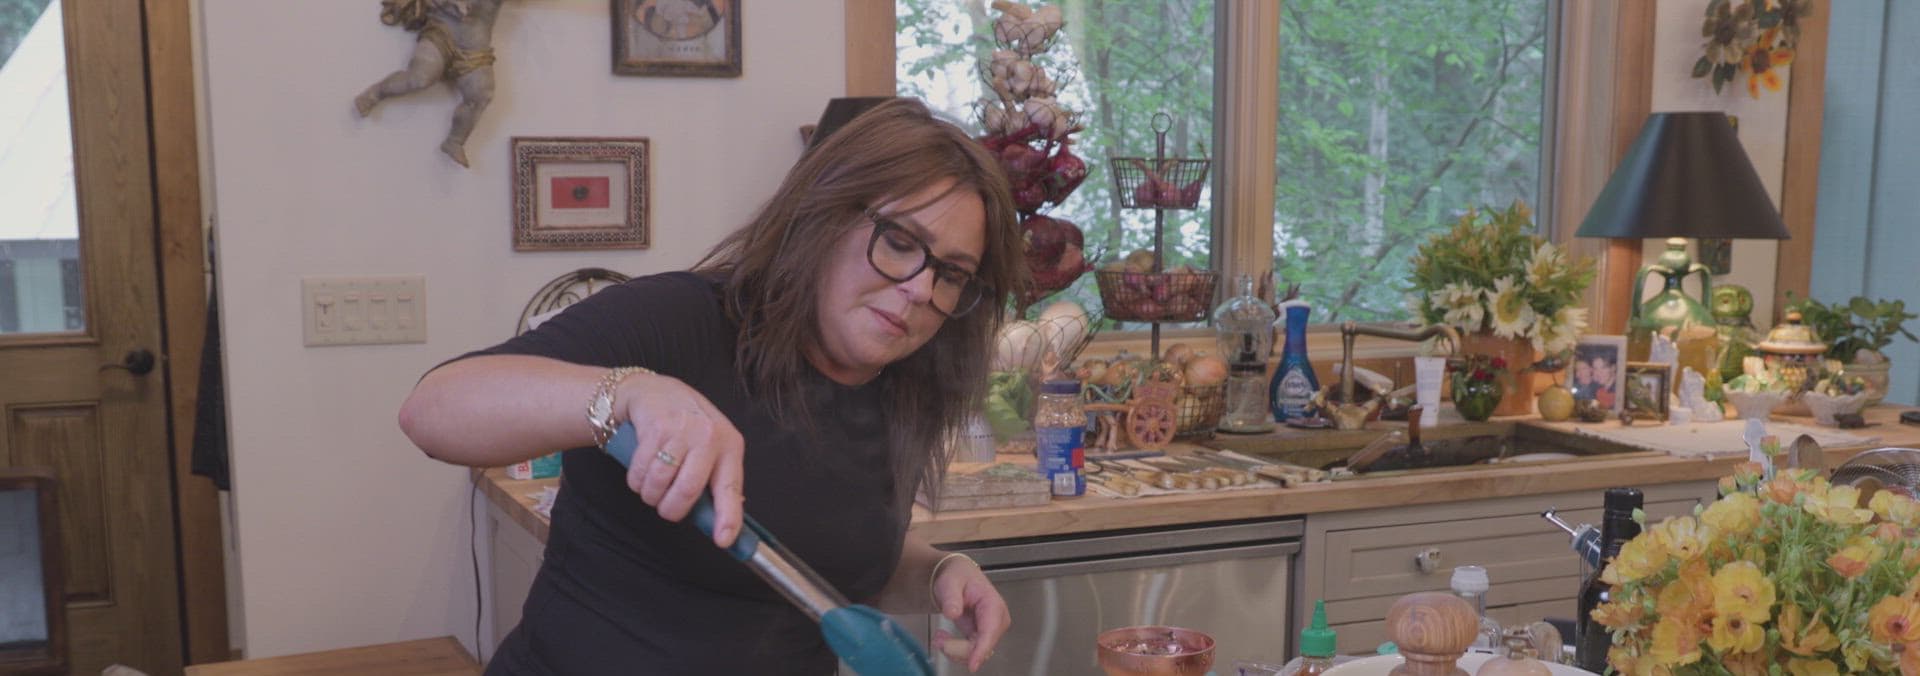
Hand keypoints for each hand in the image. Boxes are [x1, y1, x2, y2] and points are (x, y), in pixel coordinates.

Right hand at [616, 372, 745, 547]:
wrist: (655, 392)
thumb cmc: (686, 427)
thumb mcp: (711, 446)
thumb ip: (715, 478)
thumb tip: (721, 521)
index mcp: (730, 446)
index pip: (731, 488)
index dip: (728, 517)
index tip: (723, 540)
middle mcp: (709, 437)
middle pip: (687, 491)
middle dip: (671, 509)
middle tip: (666, 509)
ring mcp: (682, 430)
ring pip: (659, 483)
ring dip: (649, 495)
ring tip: (651, 487)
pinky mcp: (656, 426)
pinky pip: (640, 470)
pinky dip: (636, 480)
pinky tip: (640, 470)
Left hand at [932, 557, 1009, 672]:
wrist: (957, 577)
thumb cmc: (957, 577)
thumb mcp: (950, 582)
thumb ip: (951, 597)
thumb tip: (953, 613)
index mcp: (993, 605)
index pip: (990, 631)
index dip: (982, 649)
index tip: (973, 664)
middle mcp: (996, 620)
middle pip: (982, 645)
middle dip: (959, 648)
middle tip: (939, 638)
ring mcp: (990, 630)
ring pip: (975, 653)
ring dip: (954, 650)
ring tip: (939, 636)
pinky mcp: (981, 637)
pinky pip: (970, 652)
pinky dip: (954, 649)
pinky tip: (943, 637)